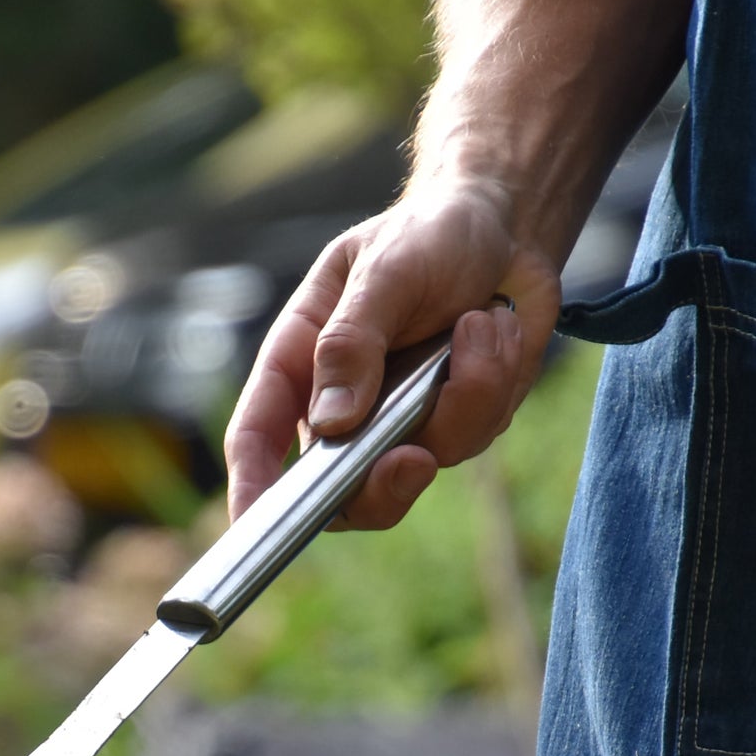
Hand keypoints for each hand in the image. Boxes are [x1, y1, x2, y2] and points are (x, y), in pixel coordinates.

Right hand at [224, 180, 560, 527]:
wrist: (505, 229)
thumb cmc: (426, 235)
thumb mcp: (383, 270)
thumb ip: (353, 342)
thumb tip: (331, 422)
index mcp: (299, 362)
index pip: (258, 436)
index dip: (250, 488)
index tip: (253, 526)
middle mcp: (342, 405)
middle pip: (339, 490)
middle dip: (380, 487)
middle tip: (413, 459)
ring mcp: (399, 421)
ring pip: (422, 461)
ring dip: (464, 396)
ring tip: (480, 323)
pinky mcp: (455, 422)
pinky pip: (475, 436)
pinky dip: (495, 382)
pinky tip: (496, 329)